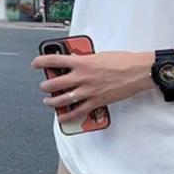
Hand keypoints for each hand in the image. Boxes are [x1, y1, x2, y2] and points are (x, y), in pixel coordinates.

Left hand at [31, 50, 153, 124]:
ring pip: (62, 99)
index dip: (41, 62)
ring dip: (52, 101)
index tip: (35, 64)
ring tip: (48, 101)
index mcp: (82, 62)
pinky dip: (68, 116)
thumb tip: (76, 62)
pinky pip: (78, 112)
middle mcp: (82, 77)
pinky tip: (61, 118)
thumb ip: (85, 60)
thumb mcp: (100, 55)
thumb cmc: (123, 61)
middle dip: (46, 85)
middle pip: (54, 83)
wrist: (138, 72)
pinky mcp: (97, 102)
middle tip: (44, 86)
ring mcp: (88, 91)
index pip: (54, 60)